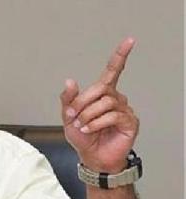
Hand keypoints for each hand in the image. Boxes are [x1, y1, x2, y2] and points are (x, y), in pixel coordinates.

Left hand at [60, 38, 138, 173]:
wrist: (91, 158)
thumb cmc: (82, 137)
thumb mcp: (68, 117)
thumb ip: (68, 99)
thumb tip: (70, 80)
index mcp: (102, 93)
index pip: (113, 70)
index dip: (120, 55)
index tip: (129, 40)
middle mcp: (115, 98)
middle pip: (101, 88)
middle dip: (83, 101)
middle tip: (73, 115)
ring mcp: (124, 109)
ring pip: (105, 102)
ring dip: (88, 114)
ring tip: (82, 125)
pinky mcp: (130, 122)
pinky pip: (112, 115)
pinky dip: (96, 122)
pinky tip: (90, 129)